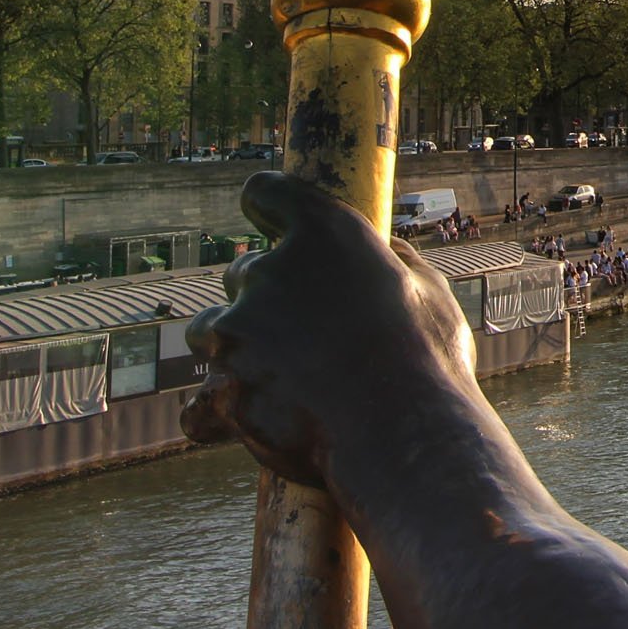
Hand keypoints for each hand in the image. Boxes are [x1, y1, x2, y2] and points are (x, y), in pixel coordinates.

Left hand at [182, 170, 478, 486]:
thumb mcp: (429, 292)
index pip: (268, 192)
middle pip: (243, 272)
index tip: (269, 220)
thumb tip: (387, 252)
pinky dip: (213, 413)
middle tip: (305, 332)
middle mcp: (271, 272)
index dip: (267, 205)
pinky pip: (198, 403)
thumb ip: (395, 263)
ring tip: (278, 379)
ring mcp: (238, 331)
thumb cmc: (427, 360)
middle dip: (265, 299)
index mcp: (324, 233)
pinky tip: (236, 419)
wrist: (404, 436)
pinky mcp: (223, 389)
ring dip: (234, 348)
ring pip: (211, 329)